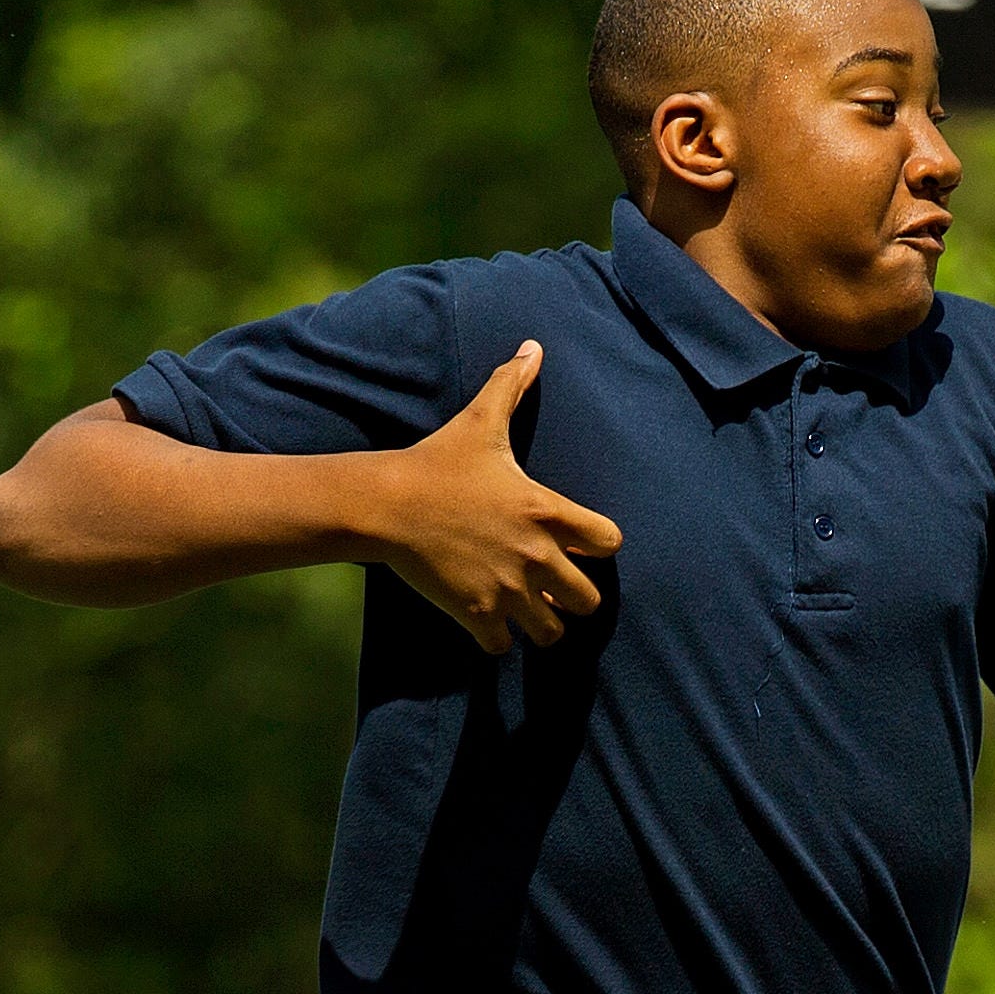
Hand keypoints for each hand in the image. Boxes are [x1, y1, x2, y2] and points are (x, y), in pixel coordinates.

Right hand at [373, 343, 623, 653]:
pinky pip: (504, 646)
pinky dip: (497, 638)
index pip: (609, 542)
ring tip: (522, 610)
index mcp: (547, 510)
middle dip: (571, 596)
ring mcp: (507, 588)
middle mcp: (536, 554)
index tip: (576, 543)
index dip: (596, 545)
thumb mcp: (481, 421)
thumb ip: (512, 386)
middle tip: (550, 587)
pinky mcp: (474, 612)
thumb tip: (532, 347)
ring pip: (551, 633)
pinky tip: (485, 620)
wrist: (386, 502)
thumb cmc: (438, 460)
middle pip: (587, 600)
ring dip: (539, 624)